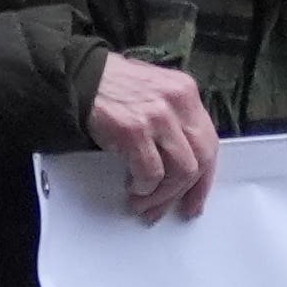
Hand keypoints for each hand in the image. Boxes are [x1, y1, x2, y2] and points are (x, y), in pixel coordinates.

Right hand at [90, 53, 223, 219]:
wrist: (77, 77)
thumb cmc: (112, 87)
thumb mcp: (155, 93)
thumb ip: (173, 121)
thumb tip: (179, 165)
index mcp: (187, 93)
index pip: (209, 142)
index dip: (204, 177)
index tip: (194, 200)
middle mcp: (179, 103)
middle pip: (201, 159)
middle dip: (184, 191)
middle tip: (165, 209)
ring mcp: (158, 116)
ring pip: (181, 170)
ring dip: (162, 194)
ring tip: (143, 202)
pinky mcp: (134, 130)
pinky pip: (151, 172)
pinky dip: (144, 186)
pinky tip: (133, 187)